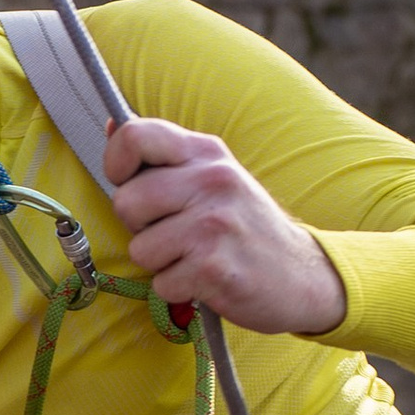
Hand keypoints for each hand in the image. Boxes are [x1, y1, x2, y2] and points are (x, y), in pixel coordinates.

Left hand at [104, 116, 347, 333]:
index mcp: (207, 153)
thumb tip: (112, 125)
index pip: (133, 136)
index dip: (116, 164)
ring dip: (161, 263)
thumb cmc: (245, 227)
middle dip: (140, 227)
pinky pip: (162, 283)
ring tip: (193, 256)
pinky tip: (205, 279)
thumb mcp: (214, 176)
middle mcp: (212, 181)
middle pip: (127, 201)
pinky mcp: (214, 267)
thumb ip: (164, 155)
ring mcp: (214, 224)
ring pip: (141, 248)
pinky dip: (178, 289)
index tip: (129, 183)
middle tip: (174, 233)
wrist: (302, 275)